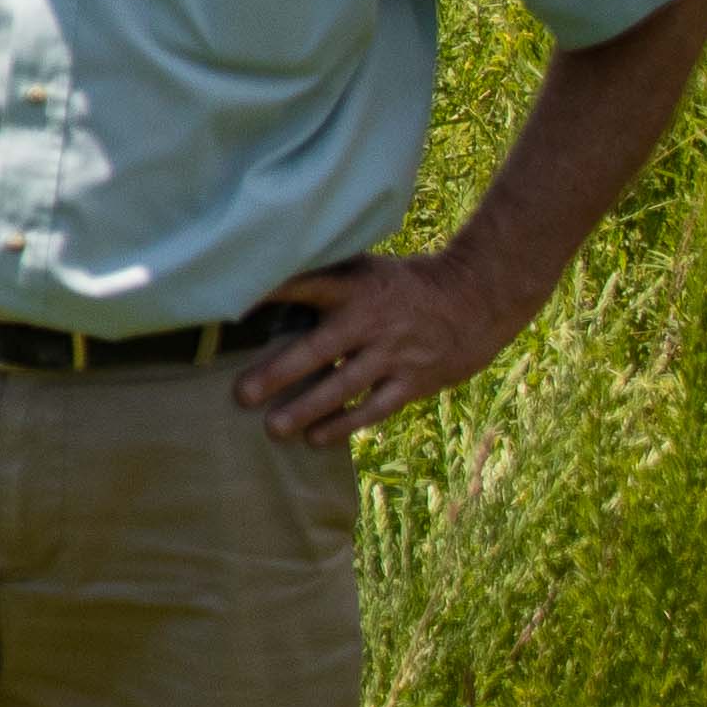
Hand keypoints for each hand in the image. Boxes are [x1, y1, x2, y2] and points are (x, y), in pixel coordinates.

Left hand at [236, 250, 517, 445]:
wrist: (476, 301)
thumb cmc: (400, 285)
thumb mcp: (364, 267)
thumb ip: (322, 276)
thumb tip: (259, 282)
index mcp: (354, 285)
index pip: (305, 286)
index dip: (270, 295)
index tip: (230, 308)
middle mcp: (371, 321)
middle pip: (319, 348)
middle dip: (279, 373)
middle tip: (241, 395)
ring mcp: (393, 353)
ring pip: (345, 386)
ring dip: (308, 409)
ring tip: (273, 429)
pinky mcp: (413, 380)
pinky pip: (375, 408)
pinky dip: (346, 424)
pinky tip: (316, 439)